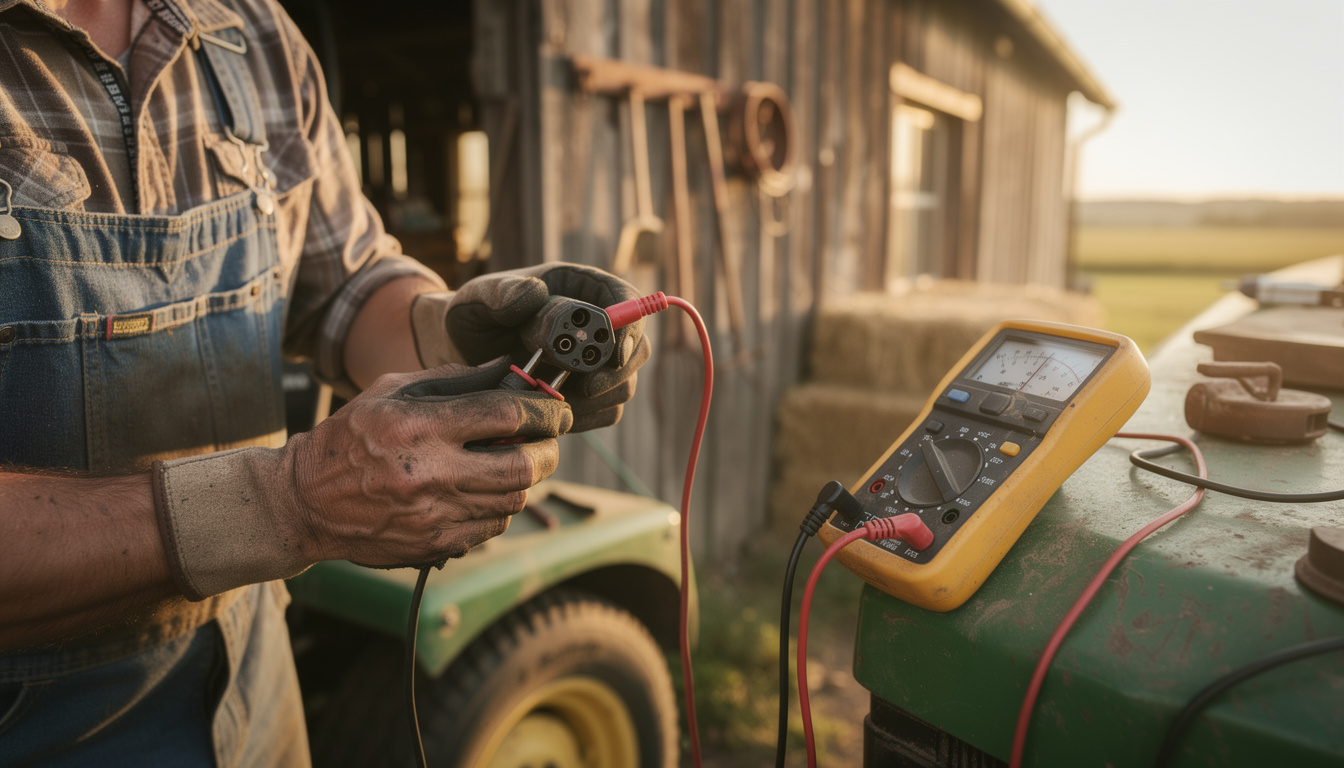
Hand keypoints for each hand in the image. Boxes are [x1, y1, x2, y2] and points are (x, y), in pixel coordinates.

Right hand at [289, 358, 571, 567]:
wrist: (306, 501)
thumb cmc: (351, 436)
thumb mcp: (392, 390)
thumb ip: (453, 379)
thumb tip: (506, 369)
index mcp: (420, 426)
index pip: (507, 416)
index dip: (545, 411)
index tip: (557, 411)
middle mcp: (431, 473)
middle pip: (523, 465)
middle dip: (547, 450)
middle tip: (545, 441)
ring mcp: (435, 514)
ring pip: (513, 500)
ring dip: (523, 479)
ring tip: (510, 463)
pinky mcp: (435, 544)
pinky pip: (492, 527)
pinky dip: (497, 507)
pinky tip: (481, 491)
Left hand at [443, 263, 651, 431]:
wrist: (461, 356)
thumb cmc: (473, 317)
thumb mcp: (478, 298)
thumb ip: (504, 294)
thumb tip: (537, 293)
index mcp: (581, 290)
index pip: (626, 301)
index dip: (629, 326)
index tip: (611, 350)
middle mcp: (599, 327)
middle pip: (636, 349)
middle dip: (615, 371)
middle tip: (583, 387)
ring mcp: (599, 365)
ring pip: (624, 386)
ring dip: (593, 398)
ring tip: (548, 397)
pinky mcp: (592, 397)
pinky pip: (606, 413)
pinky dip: (583, 418)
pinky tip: (548, 412)